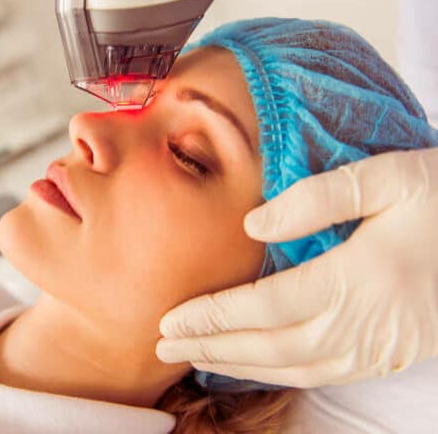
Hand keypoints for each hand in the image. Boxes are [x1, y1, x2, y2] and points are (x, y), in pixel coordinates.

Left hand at [156, 148, 437, 387]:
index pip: (264, 306)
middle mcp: (362, 322)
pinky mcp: (388, 354)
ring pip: (292, 368)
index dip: (213, 316)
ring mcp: (377, 346)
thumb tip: (253, 225)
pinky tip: (253, 366)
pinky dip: (278, 373)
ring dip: (237, 366)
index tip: (169, 319)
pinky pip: (321, 375)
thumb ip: (319, 198)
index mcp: (357, 277)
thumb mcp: (391, 178)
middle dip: (211, 347)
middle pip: (269, 346)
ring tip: (194, 360)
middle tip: (164, 347)